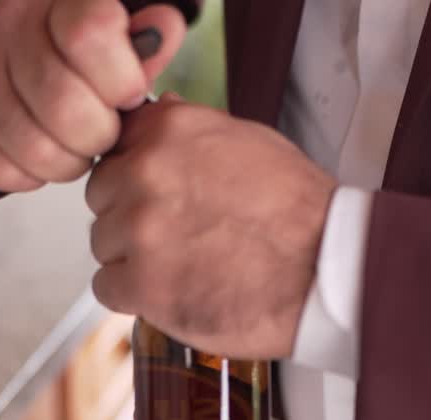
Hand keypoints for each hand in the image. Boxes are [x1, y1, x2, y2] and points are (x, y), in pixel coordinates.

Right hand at [0, 0, 185, 191]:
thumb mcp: (121, 43)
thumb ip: (147, 41)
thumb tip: (163, 31)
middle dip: (97, 137)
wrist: (4, 64)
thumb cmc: (77, 61)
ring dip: (65, 163)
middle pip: (62, 102)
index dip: (120, 78)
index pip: (90, 31)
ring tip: (74, 151)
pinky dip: (27, 178)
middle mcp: (7, 24)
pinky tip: (37, 158)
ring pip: (29, 144)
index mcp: (59, 1)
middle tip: (102, 136)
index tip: (128, 96)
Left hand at [86, 97, 337, 358]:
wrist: (328, 271)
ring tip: (186, 266)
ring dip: (133, 259)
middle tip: (177, 237)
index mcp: (171, 130)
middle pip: (102, 197)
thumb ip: (190, 130)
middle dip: (130, 217)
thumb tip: (155, 112)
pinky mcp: (142, 284)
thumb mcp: (249, 142)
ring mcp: (141, 229)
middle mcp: (147, 171)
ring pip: (103, 244)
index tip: (157, 195)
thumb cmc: (299, 212)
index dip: (135, 175)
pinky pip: (106, 288)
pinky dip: (134, 296)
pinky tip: (174, 292)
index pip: (116, 146)